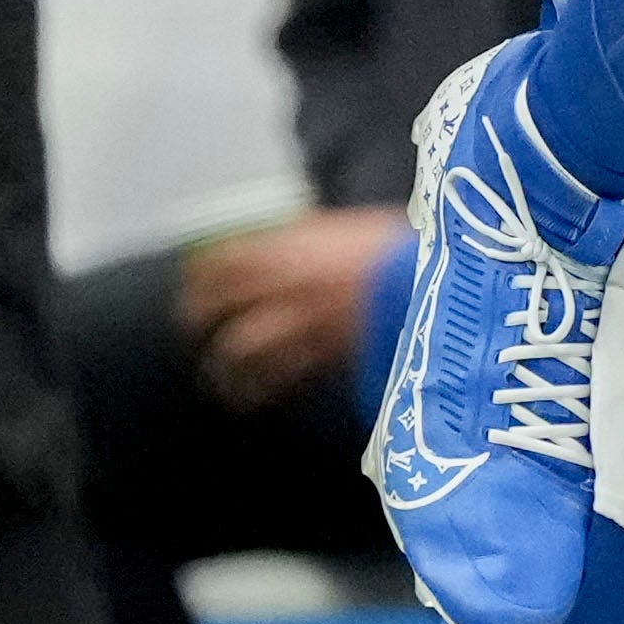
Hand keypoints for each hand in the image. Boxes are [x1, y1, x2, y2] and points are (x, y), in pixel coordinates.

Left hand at [180, 205, 406, 409]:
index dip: (203, 273)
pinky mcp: (322, 357)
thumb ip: (314, 240)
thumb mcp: (351, 228)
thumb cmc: (400, 250)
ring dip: (224, 363)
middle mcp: (286, 283)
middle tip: (192, 326)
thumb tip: (294, 245)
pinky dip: (261, 386)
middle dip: (200, 316)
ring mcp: (301, 323)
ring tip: (218, 374)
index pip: (226, 260)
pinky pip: (280, 375)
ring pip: (244, 347)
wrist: (432, 287)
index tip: (194, 281)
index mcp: (290, 247)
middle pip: (223, 302)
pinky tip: (252, 395)